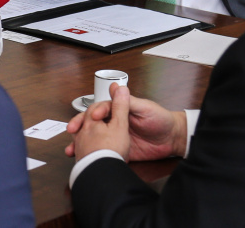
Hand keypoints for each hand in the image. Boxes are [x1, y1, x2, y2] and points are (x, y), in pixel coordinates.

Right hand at [66, 84, 187, 161]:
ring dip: (81, 141)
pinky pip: (103, 152)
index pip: (101, 109)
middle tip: (72, 130)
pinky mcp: (119, 150)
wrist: (172, 139)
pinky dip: (92, 155)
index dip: (94, 112)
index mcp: (119, 111)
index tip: (90, 117)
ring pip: (93, 138)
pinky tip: (83, 158)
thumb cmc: (160, 119)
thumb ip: (128, 101)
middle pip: (92, 123)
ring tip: (71, 148)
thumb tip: (115, 86)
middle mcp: (114, 122)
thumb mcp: (144, 108)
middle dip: (80, 125)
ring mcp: (115, 137)